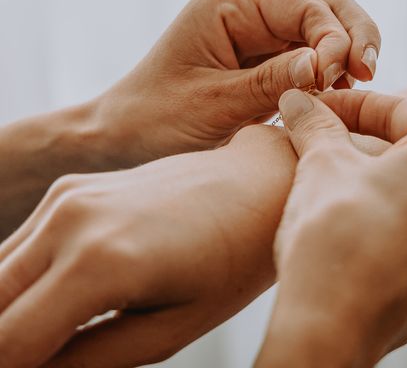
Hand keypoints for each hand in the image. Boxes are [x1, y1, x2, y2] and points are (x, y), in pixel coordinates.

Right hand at [0, 125, 296, 367]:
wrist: (259, 180)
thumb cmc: (233, 258)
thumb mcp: (170, 330)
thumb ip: (88, 360)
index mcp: (99, 264)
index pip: (7, 345)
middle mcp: (70, 221)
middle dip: (8, 343)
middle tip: (50, 354)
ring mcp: (66, 196)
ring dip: (12, 312)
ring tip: (60, 332)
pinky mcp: (70, 187)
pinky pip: (21, 245)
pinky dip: (23, 281)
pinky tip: (62, 298)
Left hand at [94, 0, 380, 164]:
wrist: (122, 141)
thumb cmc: (154, 122)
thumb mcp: (215, 105)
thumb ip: (272, 82)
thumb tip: (325, 65)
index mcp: (229, 7)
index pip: (305, 6)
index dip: (333, 39)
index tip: (335, 80)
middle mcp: (247, 13)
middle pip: (324, 3)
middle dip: (352, 34)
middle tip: (368, 74)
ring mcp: (258, 37)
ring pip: (323, 26)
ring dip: (346, 51)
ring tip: (356, 89)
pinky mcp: (264, 63)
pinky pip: (310, 57)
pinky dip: (331, 73)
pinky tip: (337, 98)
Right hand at [255, 90, 406, 366]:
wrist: (335, 328)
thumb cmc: (335, 237)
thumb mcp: (321, 164)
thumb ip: (316, 124)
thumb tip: (298, 99)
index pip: (403, 110)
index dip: (353, 106)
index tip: (319, 110)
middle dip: (380, 139)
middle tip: (338, 140)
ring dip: (400, 182)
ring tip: (357, 184)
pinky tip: (376, 230)